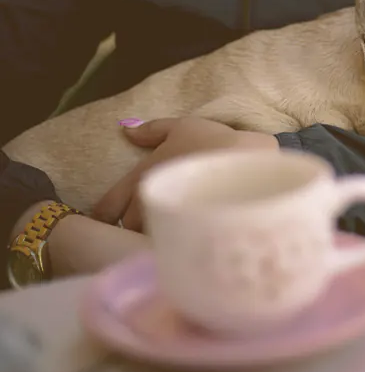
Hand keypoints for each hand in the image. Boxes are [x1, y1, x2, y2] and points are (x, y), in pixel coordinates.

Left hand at [91, 117, 278, 230]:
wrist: (251, 166)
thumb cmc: (216, 142)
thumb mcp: (185, 126)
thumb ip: (153, 129)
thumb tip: (127, 130)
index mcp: (142, 177)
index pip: (108, 206)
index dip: (105, 214)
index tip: (108, 218)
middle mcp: (149, 202)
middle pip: (127, 226)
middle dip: (130, 226)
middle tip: (144, 222)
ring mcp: (170, 222)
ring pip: (149, 237)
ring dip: (152, 234)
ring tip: (166, 231)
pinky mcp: (191, 237)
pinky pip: (172, 245)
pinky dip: (173, 243)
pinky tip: (184, 240)